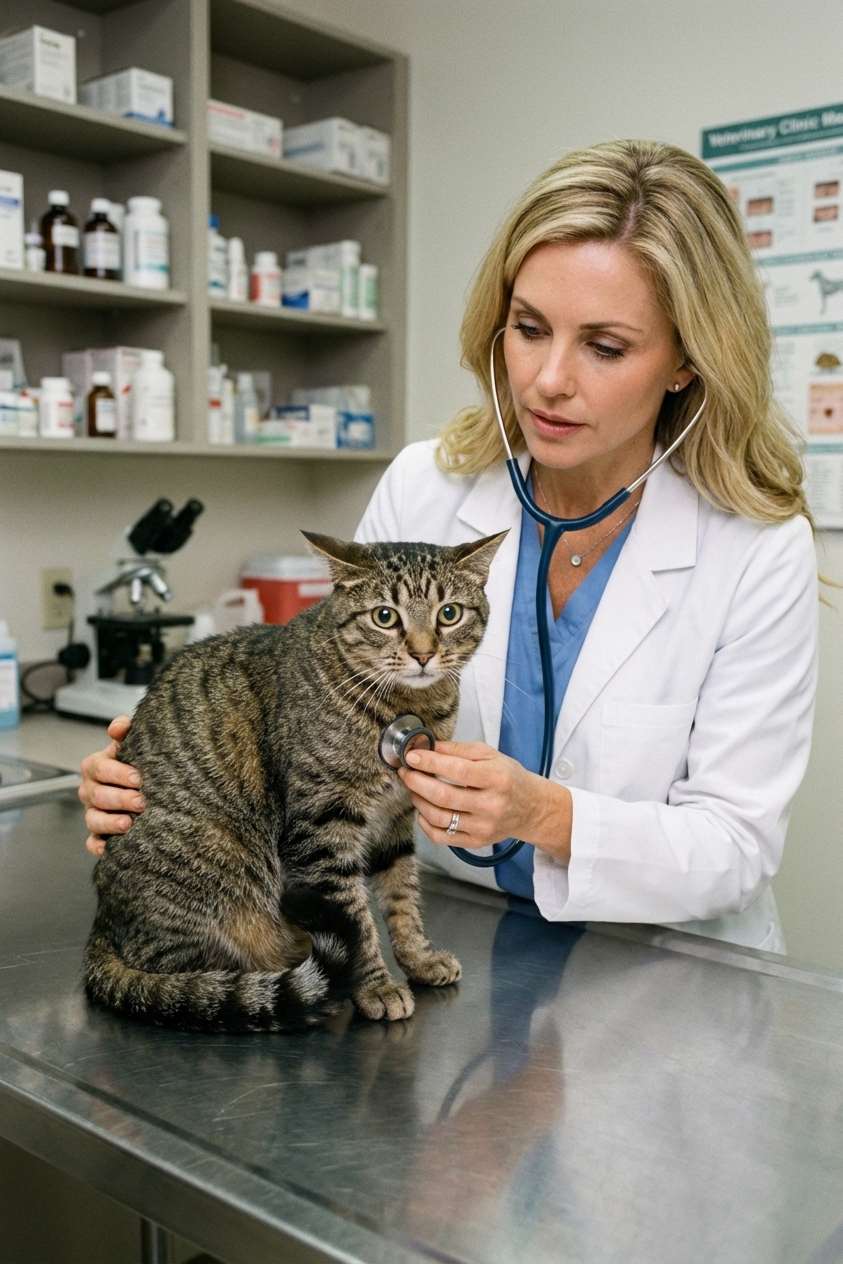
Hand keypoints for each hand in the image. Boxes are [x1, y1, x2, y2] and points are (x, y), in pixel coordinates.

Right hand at [79, 716, 143, 856]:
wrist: (144, 782)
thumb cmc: (136, 761)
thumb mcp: (131, 743)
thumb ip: (125, 731)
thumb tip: (119, 727)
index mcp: (95, 766)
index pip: (100, 769)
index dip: (118, 774)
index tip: (139, 778)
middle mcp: (90, 790)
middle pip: (98, 796)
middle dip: (120, 799)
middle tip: (141, 802)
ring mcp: (93, 812)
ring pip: (93, 820)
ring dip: (110, 823)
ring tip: (129, 824)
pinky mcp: (99, 833)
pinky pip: (92, 842)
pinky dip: (97, 845)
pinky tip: (108, 848)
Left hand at [397, 740, 571, 862]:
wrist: (530, 808)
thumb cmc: (508, 778)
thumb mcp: (489, 755)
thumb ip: (457, 750)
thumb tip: (427, 746)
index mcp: (498, 778)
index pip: (458, 770)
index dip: (430, 762)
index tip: (412, 756)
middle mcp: (492, 805)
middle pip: (444, 796)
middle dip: (417, 782)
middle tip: (406, 772)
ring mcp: (483, 827)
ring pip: (438, 817)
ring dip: (418, 800)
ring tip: (414, 787)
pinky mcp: (475, 842)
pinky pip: (440, 836)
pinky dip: (424, 821)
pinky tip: (424, 808)